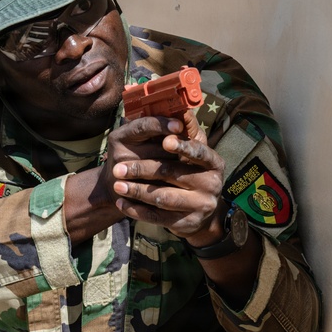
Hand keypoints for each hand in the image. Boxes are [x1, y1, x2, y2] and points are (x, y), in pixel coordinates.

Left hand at [109, 114, 224, 239]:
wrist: (198, 211)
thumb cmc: (189, 172)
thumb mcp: (191, 153)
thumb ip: (184, 132)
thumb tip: (175, 108)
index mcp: (214, 162)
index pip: (200, 152)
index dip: (183, 146)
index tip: (165, 141)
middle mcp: (212, 184)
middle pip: (173, 174)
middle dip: (143, 169)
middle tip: (118, 168)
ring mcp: (201, 205)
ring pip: (163, 197)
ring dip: (136, 191)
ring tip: (117, 185)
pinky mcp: (187, 223)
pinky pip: (157, 217)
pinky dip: (136, 209)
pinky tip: (121, 202)